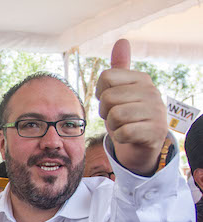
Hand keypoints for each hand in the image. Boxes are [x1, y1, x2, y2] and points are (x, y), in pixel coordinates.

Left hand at [95, 39, 167, 174]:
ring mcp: (156, 112)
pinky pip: (122, 133)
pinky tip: (127, 136)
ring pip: (115, 116)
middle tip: (116, 117)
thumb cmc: (128, 115)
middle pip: (108, 98)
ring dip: (112, 126)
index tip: (110, 101)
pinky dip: (119, 137)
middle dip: (105, 112)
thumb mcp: (121, 90)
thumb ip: (120, 68)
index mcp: (141, 78)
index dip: (100, 93)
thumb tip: (122, 40)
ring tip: (122, 126)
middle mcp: (152, 92)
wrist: (142, 144)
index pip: (106, 77)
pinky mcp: (154, 132)